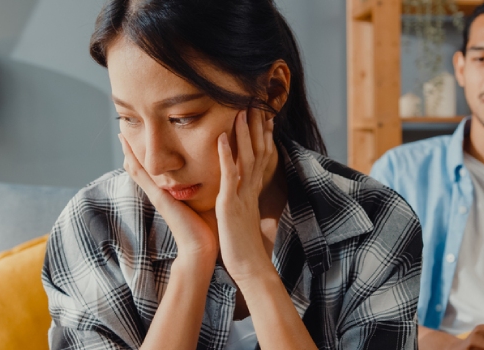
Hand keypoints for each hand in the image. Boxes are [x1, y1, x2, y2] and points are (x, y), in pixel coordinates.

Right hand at [119, 133, 218, 260]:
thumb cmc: (208, 226)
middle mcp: (160, 192)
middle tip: (124, 128)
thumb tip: (217, 171)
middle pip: (141, 166)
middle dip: (133, 148)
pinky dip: (134, 163)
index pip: (155, 169)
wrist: (202, 249)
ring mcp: (156, 195)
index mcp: (170, 192)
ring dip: (128, 151)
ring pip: (137, 169)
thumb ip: (206, 186)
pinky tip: (126, 151)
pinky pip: (142, 177)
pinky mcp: (158, 199)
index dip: (149, 152)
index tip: (145, 133)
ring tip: (121, 132)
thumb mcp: (205, 199)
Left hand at [215, 107, 275, 282]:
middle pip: (258, 151)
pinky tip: (220, 137)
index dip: (263, 135)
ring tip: (240, 110)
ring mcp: (242, 195)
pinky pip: (229, 176)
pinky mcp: (231, 204)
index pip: (261, 156)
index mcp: (252, 191)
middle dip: (256, 126)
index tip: (263, 114)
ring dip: (243, 133)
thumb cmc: (244, 244)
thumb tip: (243, 191)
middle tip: (255, 102)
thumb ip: (244, 200)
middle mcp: (251, 189)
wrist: (249, 266)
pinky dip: (225, 156)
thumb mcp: (244, 215)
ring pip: (246, 158)